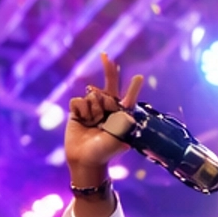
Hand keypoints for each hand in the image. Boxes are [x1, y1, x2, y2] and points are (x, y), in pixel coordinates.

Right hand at [65, 51, 141, 182]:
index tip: (140, 78)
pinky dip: (80, 110)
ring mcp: (92, 109)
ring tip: (92, 123)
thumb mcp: (118, 140)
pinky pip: (78, 101)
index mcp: (119, 117)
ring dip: (92, 108)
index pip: (128, 100)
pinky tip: (82, 120)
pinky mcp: (77, 110)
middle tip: (106, 56)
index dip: (133, 89)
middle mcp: (107, 110)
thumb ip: (123, 124)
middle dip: (109, 71)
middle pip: (108, 86)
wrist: (85, 160)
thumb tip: (129, 112)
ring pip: (92, 95)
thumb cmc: (104, 152)